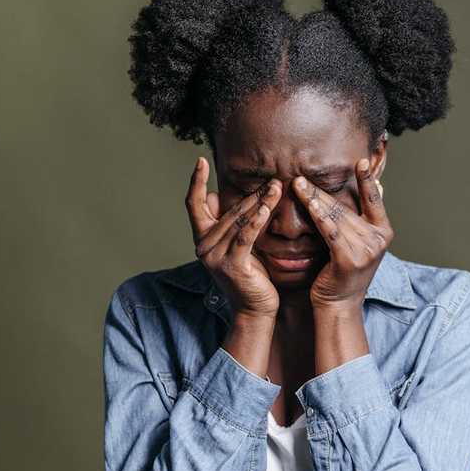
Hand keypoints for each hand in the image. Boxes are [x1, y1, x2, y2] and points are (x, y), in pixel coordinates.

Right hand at [185, 157, 282, 317]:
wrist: (255, 310)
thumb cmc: (250, 276)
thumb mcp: (236, 246)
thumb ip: (227, 224)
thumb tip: (214, 197)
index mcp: (202, 239)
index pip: (193, 204)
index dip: (195, 182)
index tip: (200, 160)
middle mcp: (203, 246)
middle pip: (226, 210)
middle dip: (251, 194)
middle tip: (272, 179)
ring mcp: (215, 257)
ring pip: (237, 221)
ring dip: (258, 203)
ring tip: (276, 187)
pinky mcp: (232, 265)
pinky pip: (245, 237)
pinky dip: (256, 222)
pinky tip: (266, 208)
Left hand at [293, 157, 393, 310]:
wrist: (339, 304)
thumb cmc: (343, 271)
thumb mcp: (359, 242)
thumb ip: (363, 217)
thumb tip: (379, 186)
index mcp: (384, 232)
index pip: (374, 200)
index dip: (367, 180)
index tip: (360, 160)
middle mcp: (378, 240)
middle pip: (347, 207)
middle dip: (323, 191)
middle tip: (303, 176)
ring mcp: (366, 250)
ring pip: (336, 217)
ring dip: (315, 200)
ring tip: (299, 185)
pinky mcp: (350, 259)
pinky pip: (330, 231)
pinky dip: (318, 217)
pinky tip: (308, 204)